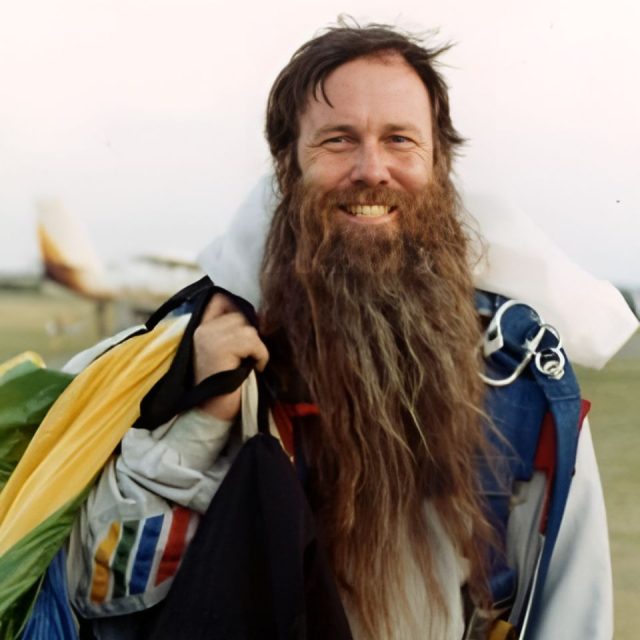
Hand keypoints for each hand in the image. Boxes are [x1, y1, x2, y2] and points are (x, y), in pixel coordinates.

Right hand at [193, 293, 268, 420]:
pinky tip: (253, 368)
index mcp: (200, 328)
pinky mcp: (219, 348)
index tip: (247, 330)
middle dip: (251, 336)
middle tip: (249, 357)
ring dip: (257, 348)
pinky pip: (252, 341)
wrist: (212, 413)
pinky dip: (260, 355)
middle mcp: (201, 329)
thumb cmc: (226, 384)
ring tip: (249, 364)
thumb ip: (233, 331)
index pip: (220, 298)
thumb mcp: (226, 351)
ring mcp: (208, 337)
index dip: (237, 307)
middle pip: (241, 315)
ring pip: (248, 329)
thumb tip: (259, 313)